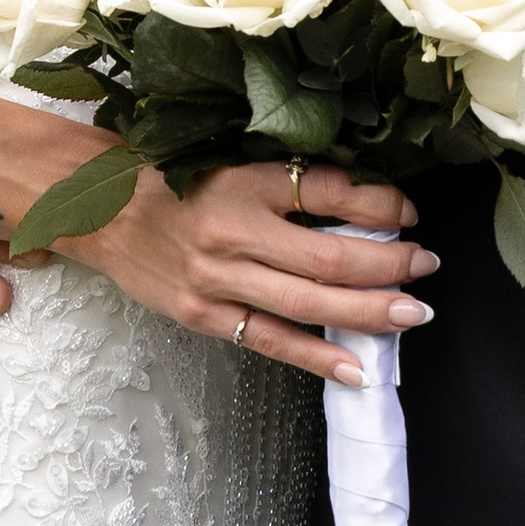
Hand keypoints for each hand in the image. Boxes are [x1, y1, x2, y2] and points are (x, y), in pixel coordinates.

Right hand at [66, 162, 436, 388]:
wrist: (98, 210)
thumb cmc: (168, 176)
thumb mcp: (227, 157)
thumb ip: (285, 177)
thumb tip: (360, 194)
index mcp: (242, 178)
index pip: (328, 190)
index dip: (380, 201)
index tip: (408, 210)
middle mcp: (232, 230)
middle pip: (329, 255)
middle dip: (388, 263)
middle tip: (426, 264)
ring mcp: (216, 279)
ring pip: (309, 303)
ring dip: (369, 311)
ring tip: (413, 313)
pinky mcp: (203, 315)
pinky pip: (271, 340)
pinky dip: (317, 357)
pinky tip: (357, 368)